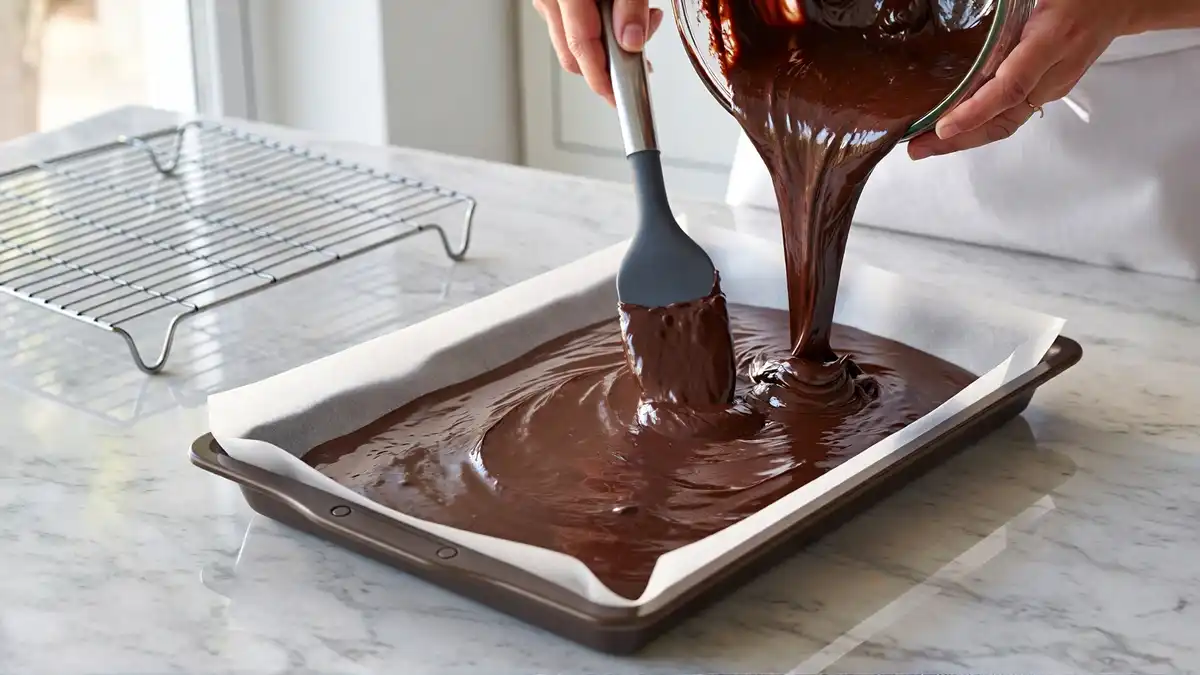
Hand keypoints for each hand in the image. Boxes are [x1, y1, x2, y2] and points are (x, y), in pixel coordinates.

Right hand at [532, 0, 665, 104]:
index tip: (618, 98)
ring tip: (642, 26)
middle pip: (573, 55)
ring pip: (572, 43)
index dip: (601, 79)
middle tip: (642, 63)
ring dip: (606, 48)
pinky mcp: (555, 1)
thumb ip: (630, 6)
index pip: (580, 47)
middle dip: (609, 68)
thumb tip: (630, 41)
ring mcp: (548, 0)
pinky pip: (571, 26)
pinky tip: (619, 19)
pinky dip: (598, 31)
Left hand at [908, 0, 1134, 159]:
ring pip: (1006, 122)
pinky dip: (980, 125)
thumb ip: (1004, 7)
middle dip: (958, 140)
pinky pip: (1011, 114)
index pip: (1010, 87)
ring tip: (925, 145)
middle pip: (1004, 118)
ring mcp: (1052, 85)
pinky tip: (954, 128)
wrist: (1121, 1)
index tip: (943, 127)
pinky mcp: (1048, 90)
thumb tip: (965, 6)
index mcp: (1052, 40)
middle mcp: (1054, 71)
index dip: (974, 111)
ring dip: (965, 138)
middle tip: (917, 147)